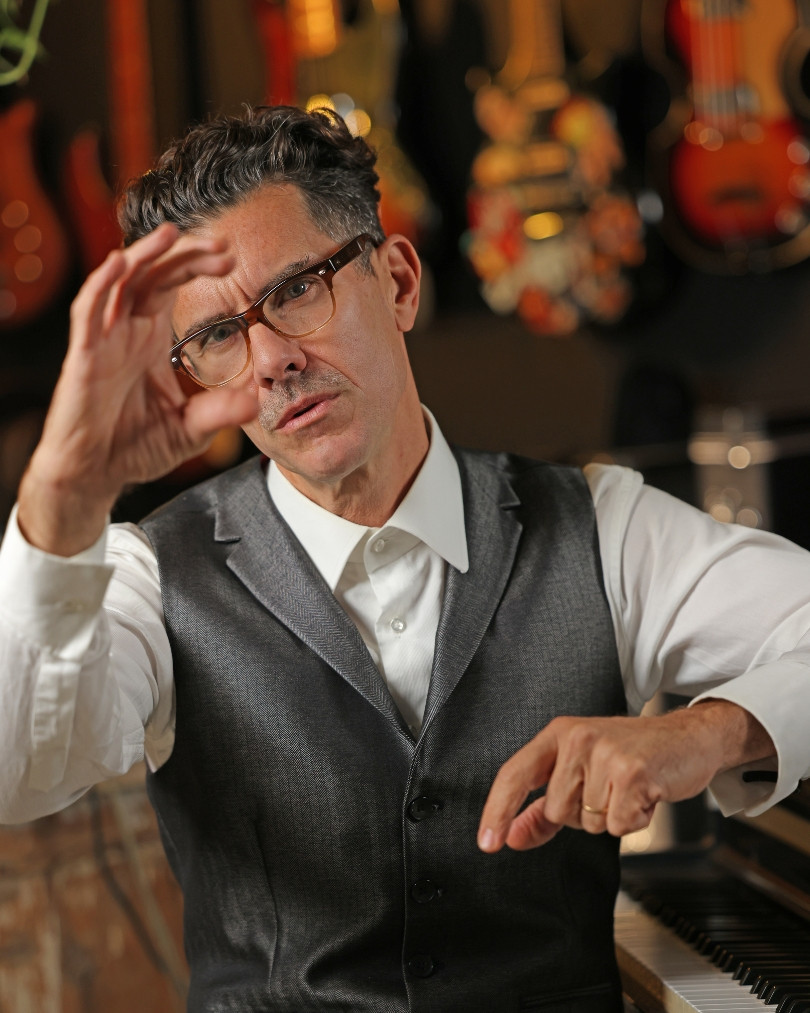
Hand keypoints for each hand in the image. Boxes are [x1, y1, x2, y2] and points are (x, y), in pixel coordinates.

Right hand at [18, 224, 257, 554]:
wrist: (95, 474)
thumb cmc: (136, 447)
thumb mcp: (191, 429)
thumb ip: (221, 411)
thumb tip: (258, 399)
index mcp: (149, 338)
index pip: (172, 286)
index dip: (197, 267)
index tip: (232, 260)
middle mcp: (125, 330)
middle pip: (152, 274)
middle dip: (185, 255)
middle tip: (221, 245)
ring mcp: (103, 340)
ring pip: (119, 281)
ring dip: (143, 254)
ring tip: (171, 234)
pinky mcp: (84, 357)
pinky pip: (87, 312)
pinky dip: (100, 285)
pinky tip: (118, 263)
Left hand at [477, 700, 774, 851]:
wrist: (688, 738)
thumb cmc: (632, 755)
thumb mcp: (581, 772)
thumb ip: (542, 809)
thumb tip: (510, 836)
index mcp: (558, 734)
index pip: (515, 773)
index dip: (497, 810)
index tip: (488, 842)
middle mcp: (577, 738)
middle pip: (559, 811)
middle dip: (585, 814)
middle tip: (610, 789)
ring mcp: (605, 753)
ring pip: (590, 822)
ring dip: (612, 816)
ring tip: (629, 790)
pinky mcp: (633, 773)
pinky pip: (619, 826)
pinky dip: (635, 821)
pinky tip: (645, 796)